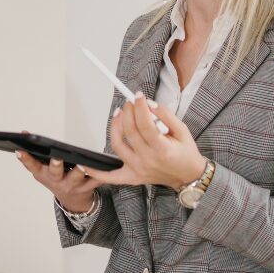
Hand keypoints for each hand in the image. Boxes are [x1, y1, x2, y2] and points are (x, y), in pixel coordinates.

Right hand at [17, 152, 102, 213]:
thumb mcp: (42, 169)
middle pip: (55, 173)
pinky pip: (95, 180)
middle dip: (55, 165)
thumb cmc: (56, 179)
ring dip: (79, 171)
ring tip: (82, 164)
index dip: (25, 159)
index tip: (20, 150)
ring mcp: (72, 185)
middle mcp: (56, 181)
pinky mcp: (87, 187)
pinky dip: (101, 175)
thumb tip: (24, 132)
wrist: (73, 200)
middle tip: (56, 157)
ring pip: (76, 177)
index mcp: (43, 175)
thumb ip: (33, 153)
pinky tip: (105, 167)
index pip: (32, 166)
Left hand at [82, 95, 205, 189]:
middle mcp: (148, 160)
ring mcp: (138, 170)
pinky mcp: (132, 177)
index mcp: (162, 150)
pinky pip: (110, 176)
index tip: (138, 96)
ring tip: (119, 114)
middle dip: (128, 112)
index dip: (140, 107)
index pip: (145, 124)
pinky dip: (96, 172)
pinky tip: (85, 165)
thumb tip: (149, 104)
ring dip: (115, 126)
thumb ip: (167, 116)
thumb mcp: (183, 130)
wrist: (188, 176)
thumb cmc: (186, 153)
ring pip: (117, 145)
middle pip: (130, 131)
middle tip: (130, 102)